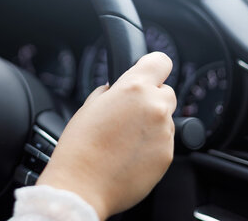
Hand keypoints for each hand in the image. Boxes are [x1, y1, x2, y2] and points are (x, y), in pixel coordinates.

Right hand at [37, 52, 175, 219]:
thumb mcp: (90, 106)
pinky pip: (165, 142)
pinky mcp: (168, 155)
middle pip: (167, 92)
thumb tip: (117, 89)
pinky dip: (153, 145)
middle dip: (152, 99)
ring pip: (166, 119)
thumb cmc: (80, 146)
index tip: (148, 73)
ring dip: (152, 124)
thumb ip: (111, 91)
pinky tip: (131, 153)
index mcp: (134, 88)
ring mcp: (164, 132)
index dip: (153, 67)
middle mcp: (154, 106)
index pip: (161, 61)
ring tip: (126, 139)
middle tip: (130, 114)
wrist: (82, 185)